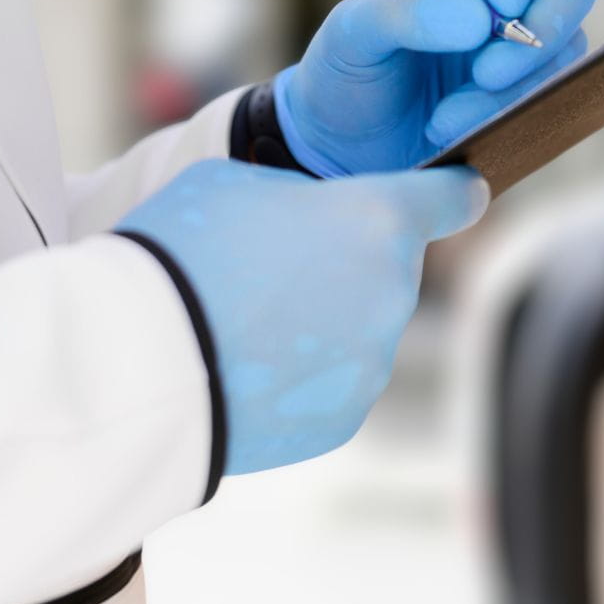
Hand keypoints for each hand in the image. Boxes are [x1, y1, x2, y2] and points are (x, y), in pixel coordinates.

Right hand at [116, 160, 487, 474]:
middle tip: (274, 266)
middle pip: (387, 268)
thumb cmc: (183, 250)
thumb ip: (299, 196)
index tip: (466, 194)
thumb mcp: (238, 184)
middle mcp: (393, 295)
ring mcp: (373, 364)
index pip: (448, 199)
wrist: (137, 361)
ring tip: (249, 322)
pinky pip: (336, 381)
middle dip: (347, 262)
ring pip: (361, 328)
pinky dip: (307, 373)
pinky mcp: (345, 420)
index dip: (455, 193)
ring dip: (325, 321)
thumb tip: (310, 219)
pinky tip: (250, 366)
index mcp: (378, 222)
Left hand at [276, 0, 598, 174]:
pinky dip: (505, 116)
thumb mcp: (349, 33)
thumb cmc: (345, 73)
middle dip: (545, 24)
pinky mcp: (532, 93)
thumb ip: (400, 10)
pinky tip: (451, 129)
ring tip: (445, 116)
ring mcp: (528, 44)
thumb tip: (480, 19)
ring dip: (516, 85)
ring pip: (569, 46)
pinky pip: (551, 97)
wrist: (345, 147)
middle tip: (489, 69)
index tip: (501, 2)